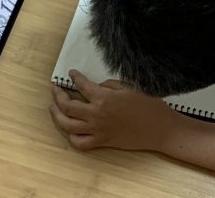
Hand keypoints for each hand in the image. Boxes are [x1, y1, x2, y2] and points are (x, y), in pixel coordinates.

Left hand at [49, 70, 180, 151]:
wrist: (160, 128)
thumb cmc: (150, 105)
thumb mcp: (131, 87)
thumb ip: (111, 85)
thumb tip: (98, 87)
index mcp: (104, 97)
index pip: (82, 85)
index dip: (75, 77)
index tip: (71, 73)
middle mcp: (96, 114)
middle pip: (67, 106)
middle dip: (58, 95)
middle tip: (55, 89)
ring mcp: (97, 129)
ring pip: (67, 125)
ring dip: (57, 115)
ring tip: (54, 108)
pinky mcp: (102, 141)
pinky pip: (79, 142)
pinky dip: (72, 136)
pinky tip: (71, 129)